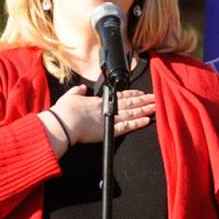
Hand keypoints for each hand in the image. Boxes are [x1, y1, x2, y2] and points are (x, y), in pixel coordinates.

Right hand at [39, 86, 155, 155]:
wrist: (63, 123)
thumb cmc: (64, 111)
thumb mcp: (70, 97)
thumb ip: (77, 92)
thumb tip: (81, 88)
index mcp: (98, 101)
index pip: (119, 96)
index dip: (132, 95)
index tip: (141, 93)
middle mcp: (107, 107)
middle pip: (130, 103)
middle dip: (144, 100)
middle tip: (155, 97)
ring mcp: (110, 118)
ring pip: (132, 113)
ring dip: (145, 109)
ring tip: (156, 106)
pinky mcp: (110, 130)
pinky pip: (127, 126)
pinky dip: (137, 123)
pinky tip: (147, 120)